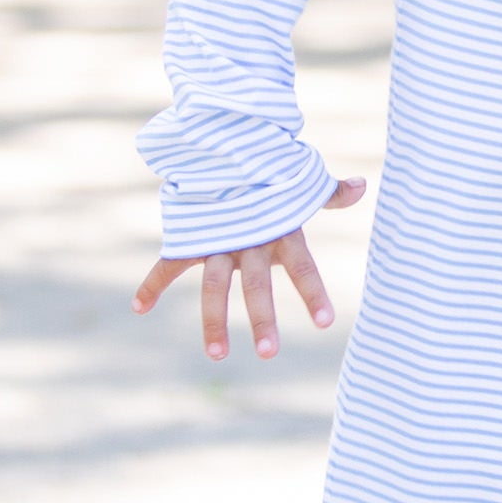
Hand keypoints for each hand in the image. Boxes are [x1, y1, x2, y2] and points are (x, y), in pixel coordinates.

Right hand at [131, 176, 366, 358]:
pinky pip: (167, 264)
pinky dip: (151, 284)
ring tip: (217, 355)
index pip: (302, 265)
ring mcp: (216, 239)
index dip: (312, 292)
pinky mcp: (190, 238)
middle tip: (270, 354)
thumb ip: (329, 193)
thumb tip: (363, 187)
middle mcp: (247, 238)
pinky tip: (138, 308)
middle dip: (261, 317)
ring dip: (213, 319)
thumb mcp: (299, 185)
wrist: (225, 146)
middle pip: (255, 283)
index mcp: (278, 229)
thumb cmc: (270, 176)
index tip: (324, 323)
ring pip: (213, 285)